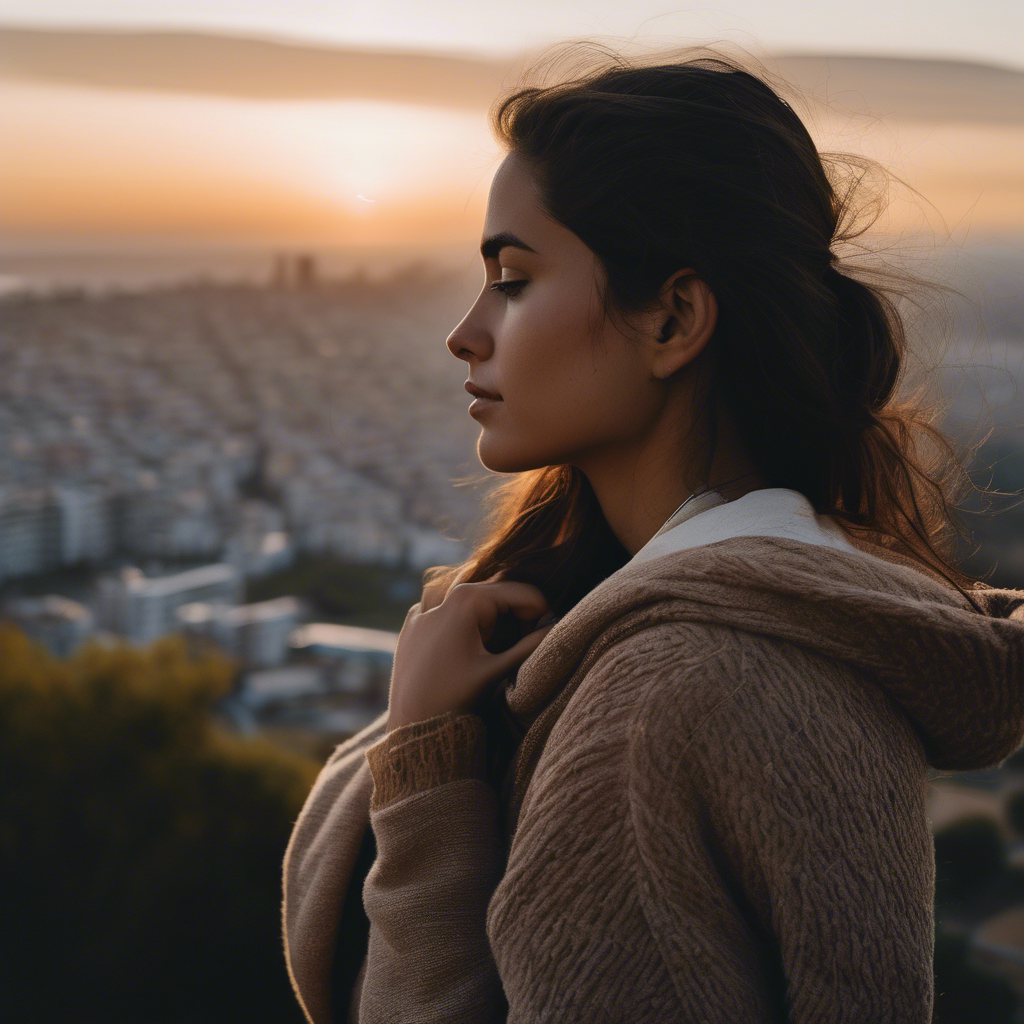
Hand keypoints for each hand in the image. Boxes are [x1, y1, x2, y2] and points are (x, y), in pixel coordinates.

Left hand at [385, 575, 554, 731]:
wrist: (409, 724)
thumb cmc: (454, 697)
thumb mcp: (497, 670)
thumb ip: (531, 646)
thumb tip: (558, 628)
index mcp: (467, 599)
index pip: (521, 592)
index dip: (541, 612)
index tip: (548, 634)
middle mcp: (442, 597)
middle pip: (496, 595)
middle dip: (516, 617)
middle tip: (524, 646)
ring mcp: (423, 610)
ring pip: (471, 602)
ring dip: (490, 619)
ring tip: (496, 648)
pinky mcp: (412, 625)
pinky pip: (444, 613)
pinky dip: (462, 624)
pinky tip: (466, 648)